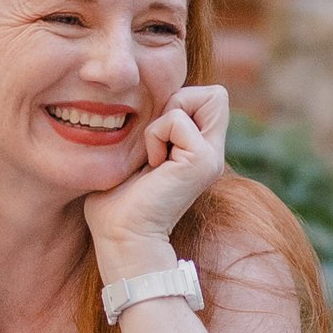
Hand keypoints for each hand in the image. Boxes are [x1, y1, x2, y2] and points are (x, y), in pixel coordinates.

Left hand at [86, 84, 229, 275]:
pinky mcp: (202, 161)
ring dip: (166, 119)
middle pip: (216, 94)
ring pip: (207, 97)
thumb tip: (141, 101)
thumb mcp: (134, 156)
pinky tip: (151, 166)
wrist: (121, 237)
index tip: (154, 135)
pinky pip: (177, 119)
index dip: (180, 101)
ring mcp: (210, 158)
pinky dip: (156, 135)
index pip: (208, 98)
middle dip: (180, 101)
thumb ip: (149, 131)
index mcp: (197, 152)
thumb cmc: (116, 204)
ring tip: (153, 156)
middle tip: (157, 138)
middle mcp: (210, 154)